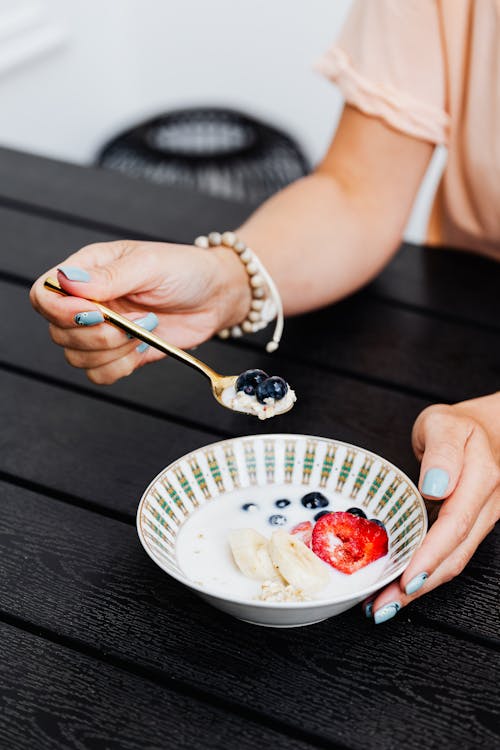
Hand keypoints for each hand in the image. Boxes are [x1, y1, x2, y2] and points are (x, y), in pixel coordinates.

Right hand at [30, 239, 249, 383]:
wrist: (217, 296)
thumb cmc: (186, 270)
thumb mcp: (149, 265)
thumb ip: (109, 277)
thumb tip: (68, 282)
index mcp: (87, 271)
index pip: (44, 293)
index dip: (60, 310)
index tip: (96, 313)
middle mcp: (87, 302)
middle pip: (58, 332)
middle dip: (98, 335)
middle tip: (136, 321)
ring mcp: (102, 330)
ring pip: (76, 358)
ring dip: (113, 351)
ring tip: (145, 329)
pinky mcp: (120, 354)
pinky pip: (99, 374)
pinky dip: (120, 367)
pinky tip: (143, 348)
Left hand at [366, 395, 499, 623]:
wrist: (486, 430)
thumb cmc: (458, 427)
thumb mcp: (444, 424)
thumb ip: (442, 452)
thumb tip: (437, 486)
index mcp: (481, 479)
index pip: (455, 525)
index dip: (430, 556)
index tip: (407, 579)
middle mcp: (486, 506)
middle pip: (454, 554)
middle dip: (419, 586)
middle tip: (382, 606)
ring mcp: (481, 521)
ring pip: (454, 562)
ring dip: (420, 589)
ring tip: (384, 606)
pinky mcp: (470, 528)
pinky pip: (449, 556)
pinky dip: (425, 575)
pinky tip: (399, 587)